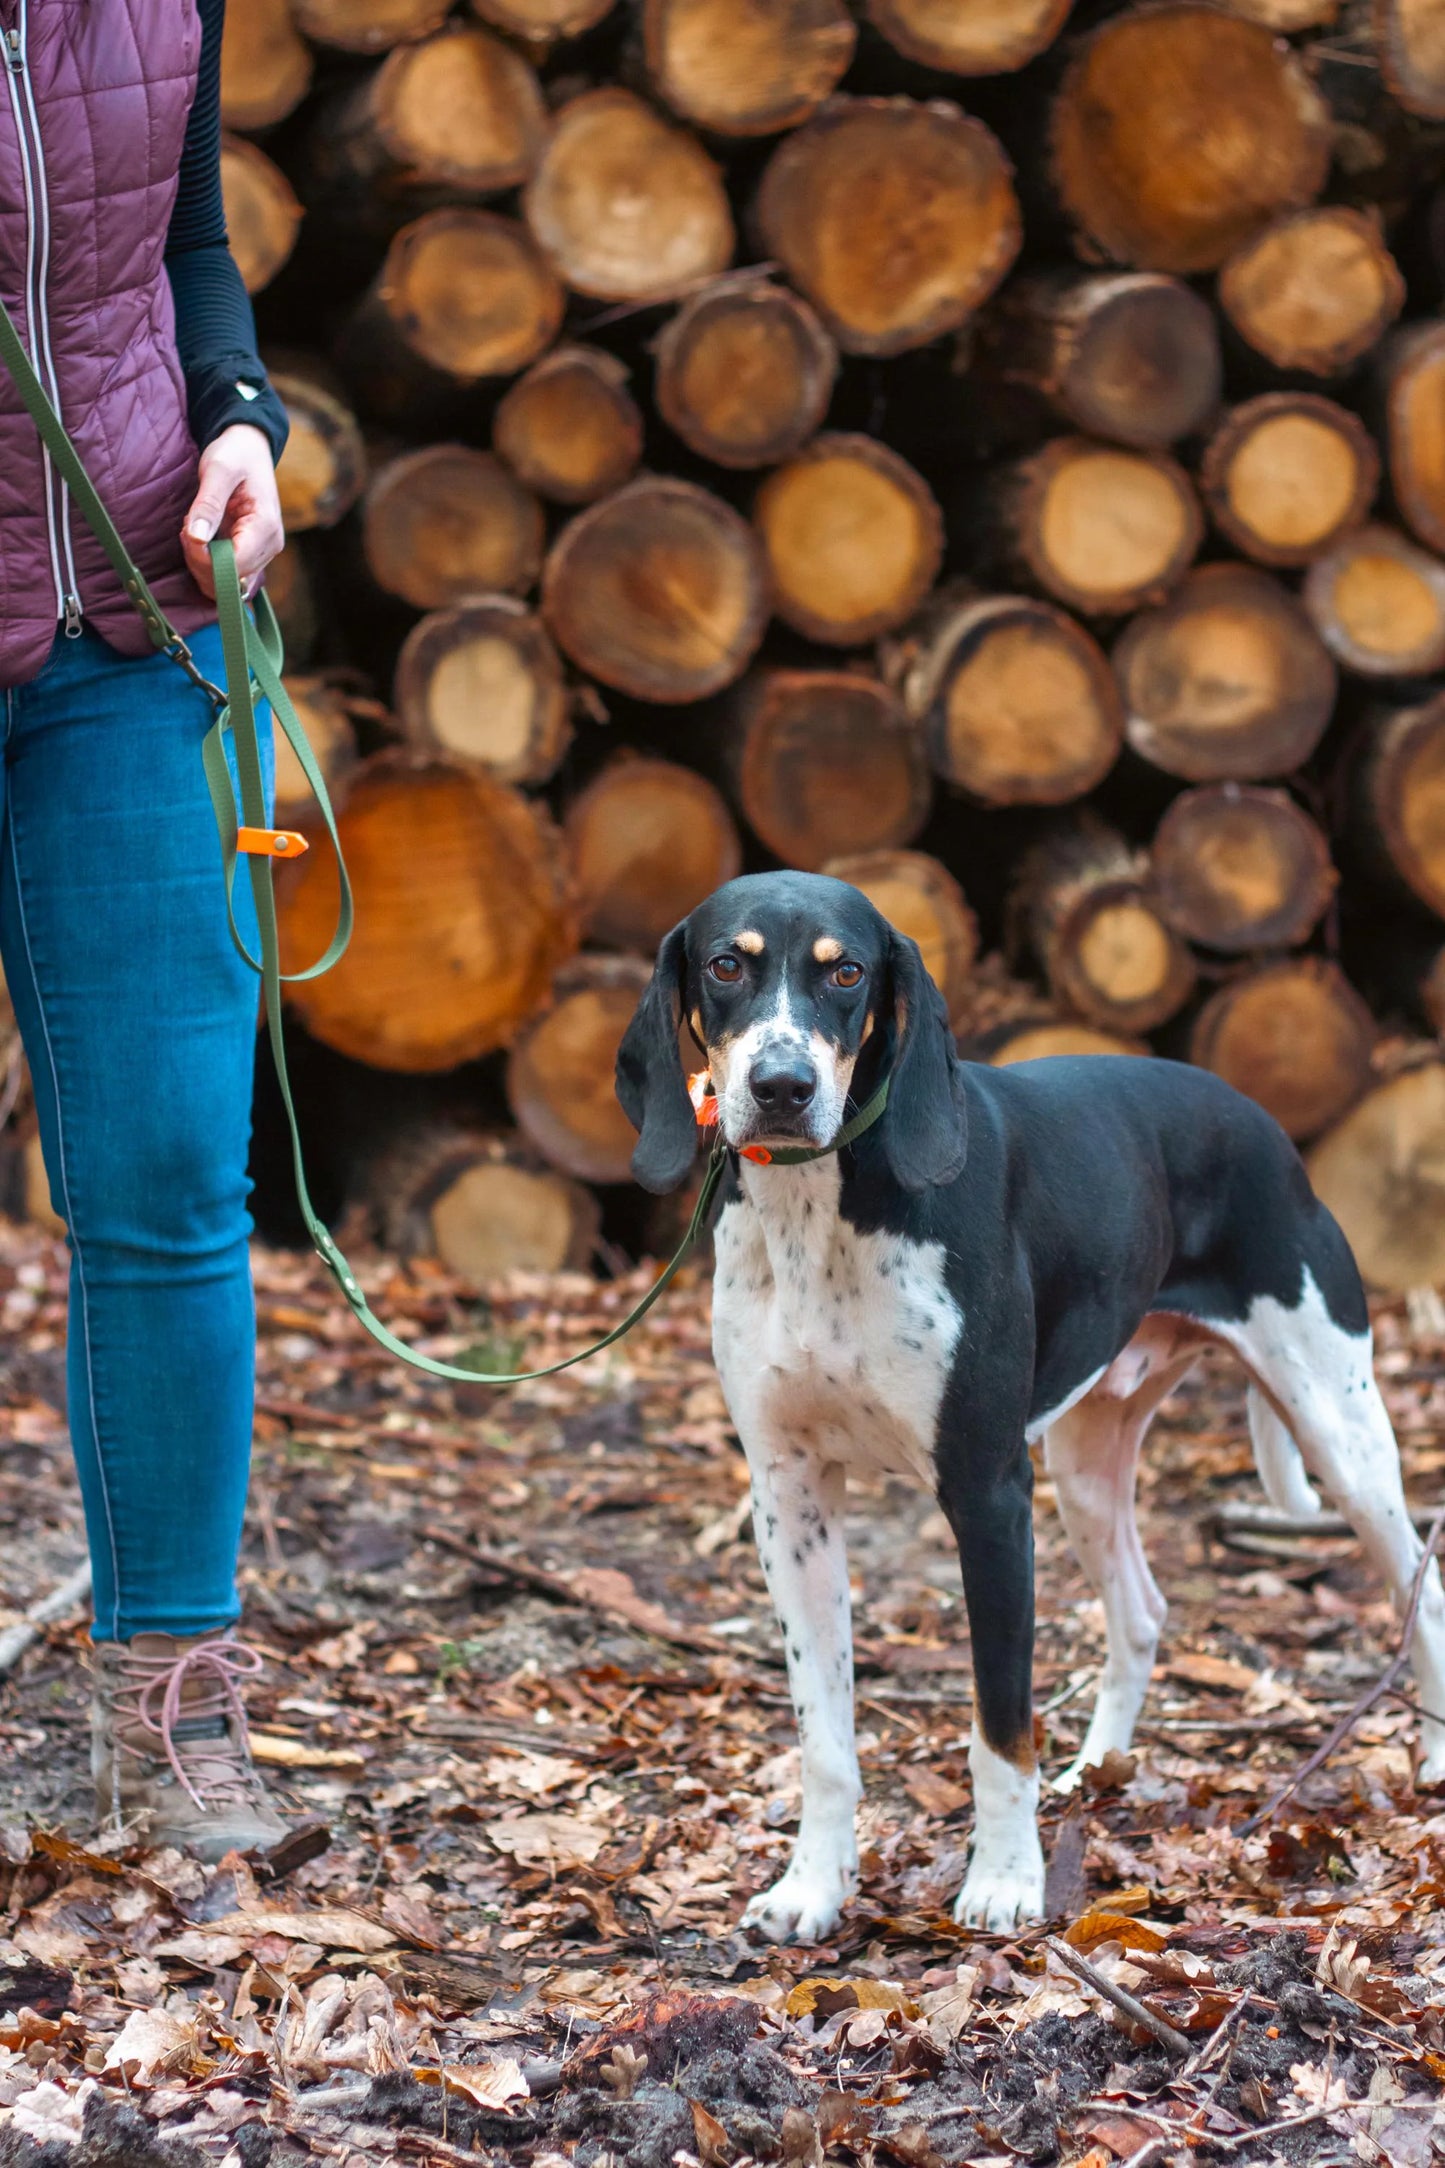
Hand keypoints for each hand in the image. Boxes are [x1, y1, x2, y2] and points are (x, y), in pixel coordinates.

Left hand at [182, 423, 283, 600]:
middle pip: (231, 579)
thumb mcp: (218, 469)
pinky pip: (228, 575)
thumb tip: (197, 538)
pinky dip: (208, 564)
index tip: (187, 532)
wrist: (249, 448)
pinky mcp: (253, 555)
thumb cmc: (235, 454)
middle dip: (201, 559)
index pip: (234, 566)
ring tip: (195, 529)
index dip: (204, 559)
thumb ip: (208, 504)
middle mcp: (270, 546)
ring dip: (202, 563)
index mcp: (266, 527)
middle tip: (189, 524)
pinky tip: (201, 539)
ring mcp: (263, 553)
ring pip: (228, 583)